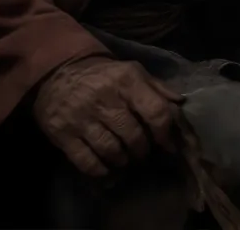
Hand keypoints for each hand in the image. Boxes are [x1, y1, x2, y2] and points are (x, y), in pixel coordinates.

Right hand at [32, 55, 182, 176]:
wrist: (59, 73)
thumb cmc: (105, 75)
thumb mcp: (133, 71)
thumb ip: (157, 87)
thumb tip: (180, 104)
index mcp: (127, 80)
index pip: (155, 111)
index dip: (165, 132)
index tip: (167, 144)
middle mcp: (105, 98)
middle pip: (133, 135)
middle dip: (142, 149)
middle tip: (143, 153)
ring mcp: (82, 117)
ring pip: (110, 149)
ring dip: (122, 159)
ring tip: (126, 159)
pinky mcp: (62, 133)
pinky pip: (85, 160)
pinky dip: (99, 169)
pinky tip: (106, 169)